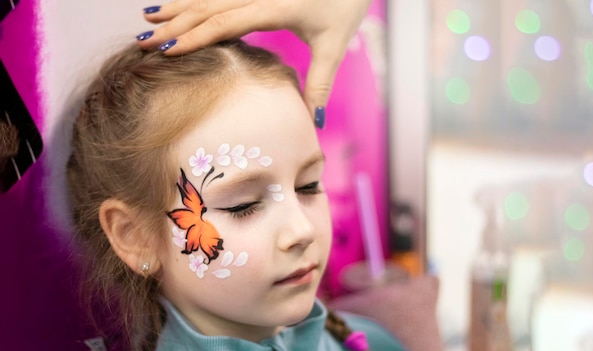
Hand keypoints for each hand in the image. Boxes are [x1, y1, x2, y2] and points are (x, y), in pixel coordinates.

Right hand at [136, 0, 371, 114]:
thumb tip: (313, 121)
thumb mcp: (334, 46)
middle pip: (207, 7)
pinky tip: (176, 5)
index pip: (225, 21)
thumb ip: (320, 83)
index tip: (166, 50)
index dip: (194, 36)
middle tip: (141, 41)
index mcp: (274, 7)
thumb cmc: (345, 5)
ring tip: (146, 17)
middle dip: (173, 24)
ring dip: (177, 6)